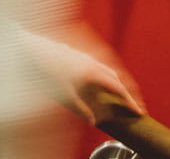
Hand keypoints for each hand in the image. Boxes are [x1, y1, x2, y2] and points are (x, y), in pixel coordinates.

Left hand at [25, 30, 143, 124]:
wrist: (30, 49)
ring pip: (109, 68)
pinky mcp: (78, 54)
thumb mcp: (64, 94)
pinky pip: (99, 64)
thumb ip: (81, 108)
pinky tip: (99, 79)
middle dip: (129, 90)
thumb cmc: (46, 69)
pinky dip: (106, 74)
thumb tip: (93, 119)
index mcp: (93, 72)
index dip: (130, 101)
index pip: (119, 88)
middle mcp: (93, 61)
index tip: (139, 110)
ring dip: (118, 81)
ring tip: (121, 92)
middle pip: (118, 76)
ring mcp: (86, 56)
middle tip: (134, 103)